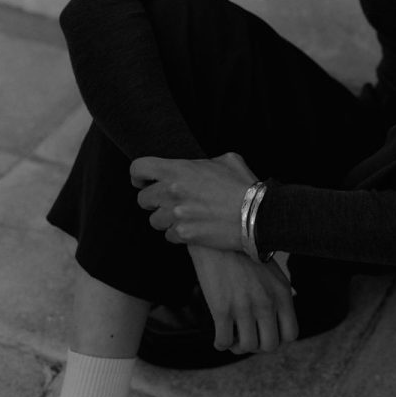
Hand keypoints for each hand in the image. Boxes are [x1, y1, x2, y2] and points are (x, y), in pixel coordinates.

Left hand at [131, 152, 255, 250]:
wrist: (257, 215)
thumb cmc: (243, 186)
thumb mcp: (227, 160)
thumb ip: (205, 162)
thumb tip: (202, 165)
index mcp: (177, 169)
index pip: (139, 168)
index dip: (138, 175)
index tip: (143, 181)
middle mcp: (171, 192)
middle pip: (143, 199)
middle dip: (154, 200)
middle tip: (170, 201)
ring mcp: (176, 215)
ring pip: (154, 220)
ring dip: (166, 219)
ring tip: (184, 217)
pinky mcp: (184, 235)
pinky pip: (169, 236)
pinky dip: (178, 233)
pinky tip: (193, 228)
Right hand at [188, 244, 297, 353]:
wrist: (217, 238)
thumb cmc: (243, 255)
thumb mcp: (271, 274)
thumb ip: (277, 297)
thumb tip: (276, 321)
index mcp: (282, 293)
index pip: (291, 334)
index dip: (278, 339)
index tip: (265, 333)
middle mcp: (266, 302)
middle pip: (270, 345)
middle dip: (258, 346)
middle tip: (247, 336)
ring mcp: (244, 307)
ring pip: (247, 347)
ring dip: (238, 347)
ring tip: (233, 336)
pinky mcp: (221, 309)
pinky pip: (223, 342)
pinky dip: (221, 344)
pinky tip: (219, 336)